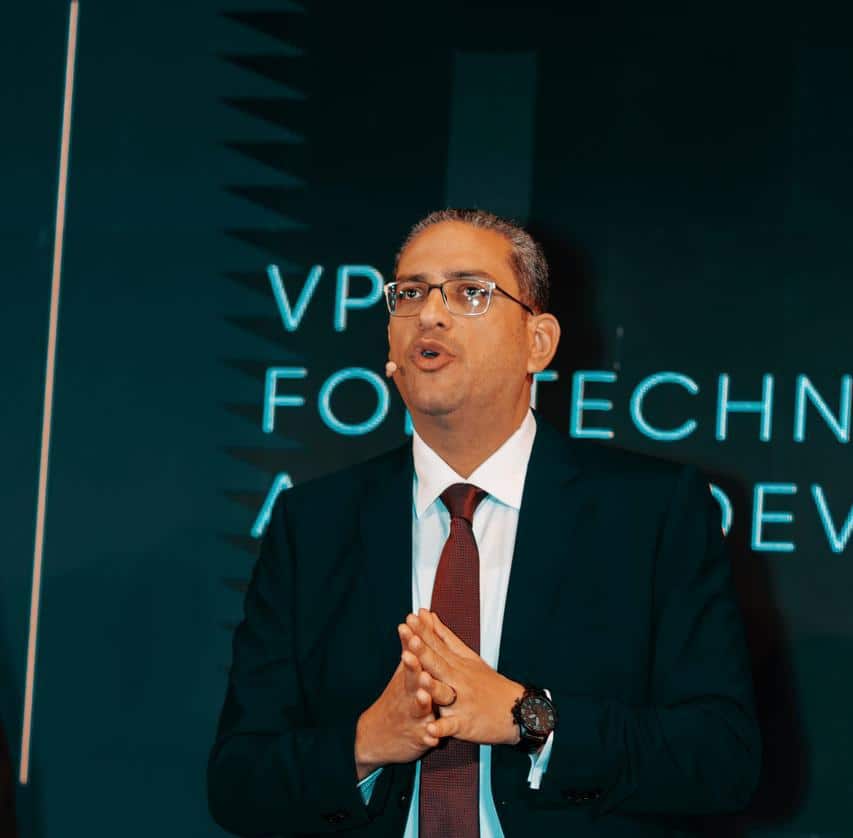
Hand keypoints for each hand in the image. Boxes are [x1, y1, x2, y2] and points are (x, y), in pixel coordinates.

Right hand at [354, 621, 456, 778]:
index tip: (411, 629)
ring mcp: (413, 716)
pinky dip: (429, 736)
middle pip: (412, 679)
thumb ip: (410, 645)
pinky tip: (433, 737)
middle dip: (413, 668)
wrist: (375, 736)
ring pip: (418, 707)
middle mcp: (409, 695)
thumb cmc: (396, 698)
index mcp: (408, 677)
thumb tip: (415, 617)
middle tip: (413, 657)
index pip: (411, 656)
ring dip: (421, 701)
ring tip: (423, 695)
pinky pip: (425, 737)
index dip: (412, 644)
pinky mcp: (419, 737)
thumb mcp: (401, 671)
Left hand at [403, 608, 524, 745]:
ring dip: (431, 687)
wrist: (516, 710)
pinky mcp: (465, 723)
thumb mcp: (468, 657)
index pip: (438, 644)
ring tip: (420, 678)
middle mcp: (458, 680)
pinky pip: (451, 727)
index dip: (423, 632)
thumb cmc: (489, 683)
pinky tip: (430, 729)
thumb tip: (427, 615)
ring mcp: (461, 702)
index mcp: (457, 663)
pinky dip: (441, 729)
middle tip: (410, 638)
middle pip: (438, 664)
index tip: (410, 618)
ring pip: (444, 693)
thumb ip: (444, 636)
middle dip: (423, 651)